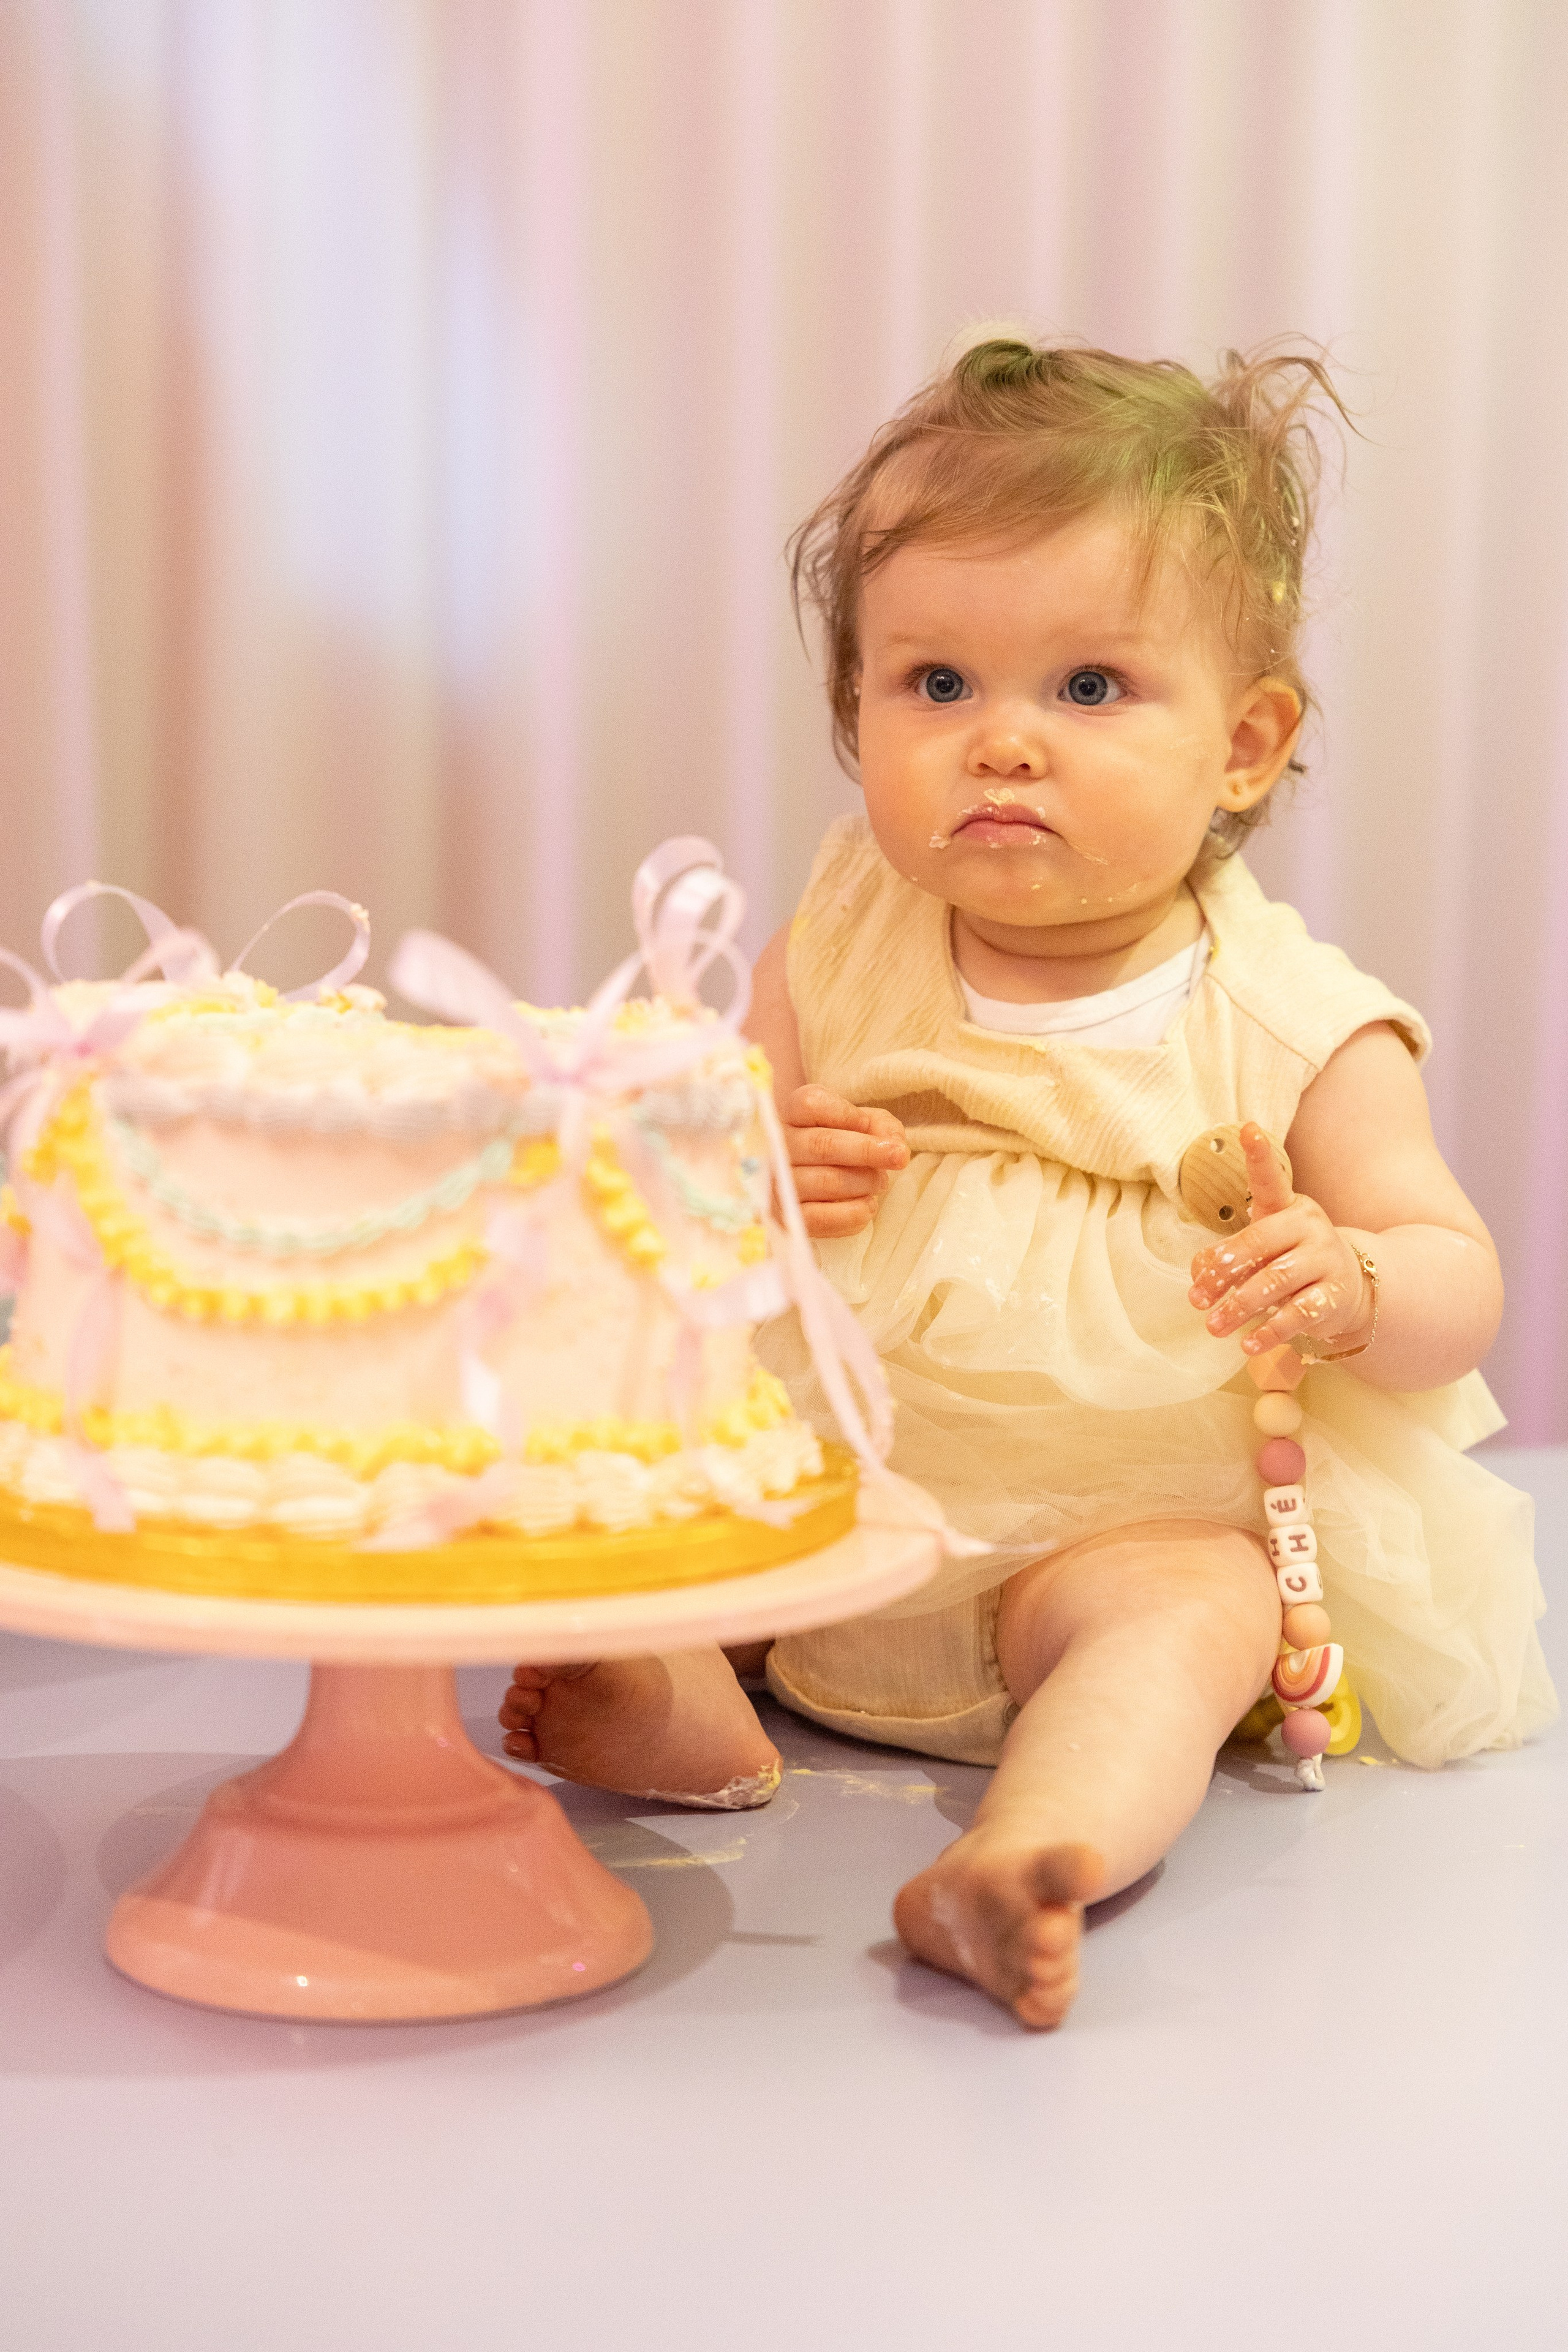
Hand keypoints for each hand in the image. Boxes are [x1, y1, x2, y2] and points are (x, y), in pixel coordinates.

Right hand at [781, 1085, 908, 1238]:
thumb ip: (880, 1125)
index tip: (868, 1124)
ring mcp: (777, 1183)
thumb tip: (894, 1146)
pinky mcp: (786, 1217)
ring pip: (826, 1182)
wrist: (810, 1175)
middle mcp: (777, 1147)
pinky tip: (868, 1204)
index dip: (848, 1114)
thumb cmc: (837, 1143)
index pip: (812, 1105)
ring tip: (879, 1182)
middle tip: (899, 1157)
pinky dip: (854, 1213)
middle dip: (868, 1151)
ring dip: (865, 1182)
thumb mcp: (859, 1123)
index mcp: (790, 1113)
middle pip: (822, 1145)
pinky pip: (823, 1218)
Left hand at [1187, 1123, 1371, 1357]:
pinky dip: (1271, 1332)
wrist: (1348, 1289)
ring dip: (1240, 1307)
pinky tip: (1248, 1345)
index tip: (1248, 1128)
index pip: (1271, 1179)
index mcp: (1288, 1207)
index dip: (1260, 1155)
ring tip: (1213, 1326)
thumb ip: (1227, 1257)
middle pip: (1259, 1243)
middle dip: (1223, 1271)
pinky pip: (1298, 1313)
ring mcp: (1325, 1260)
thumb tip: (1200, 1277)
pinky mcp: (1334, 1295)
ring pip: (1276, 1282)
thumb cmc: (1288, 1261)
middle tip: (1196, 1298)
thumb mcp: (1261, 1251)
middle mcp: (1309, 1228)